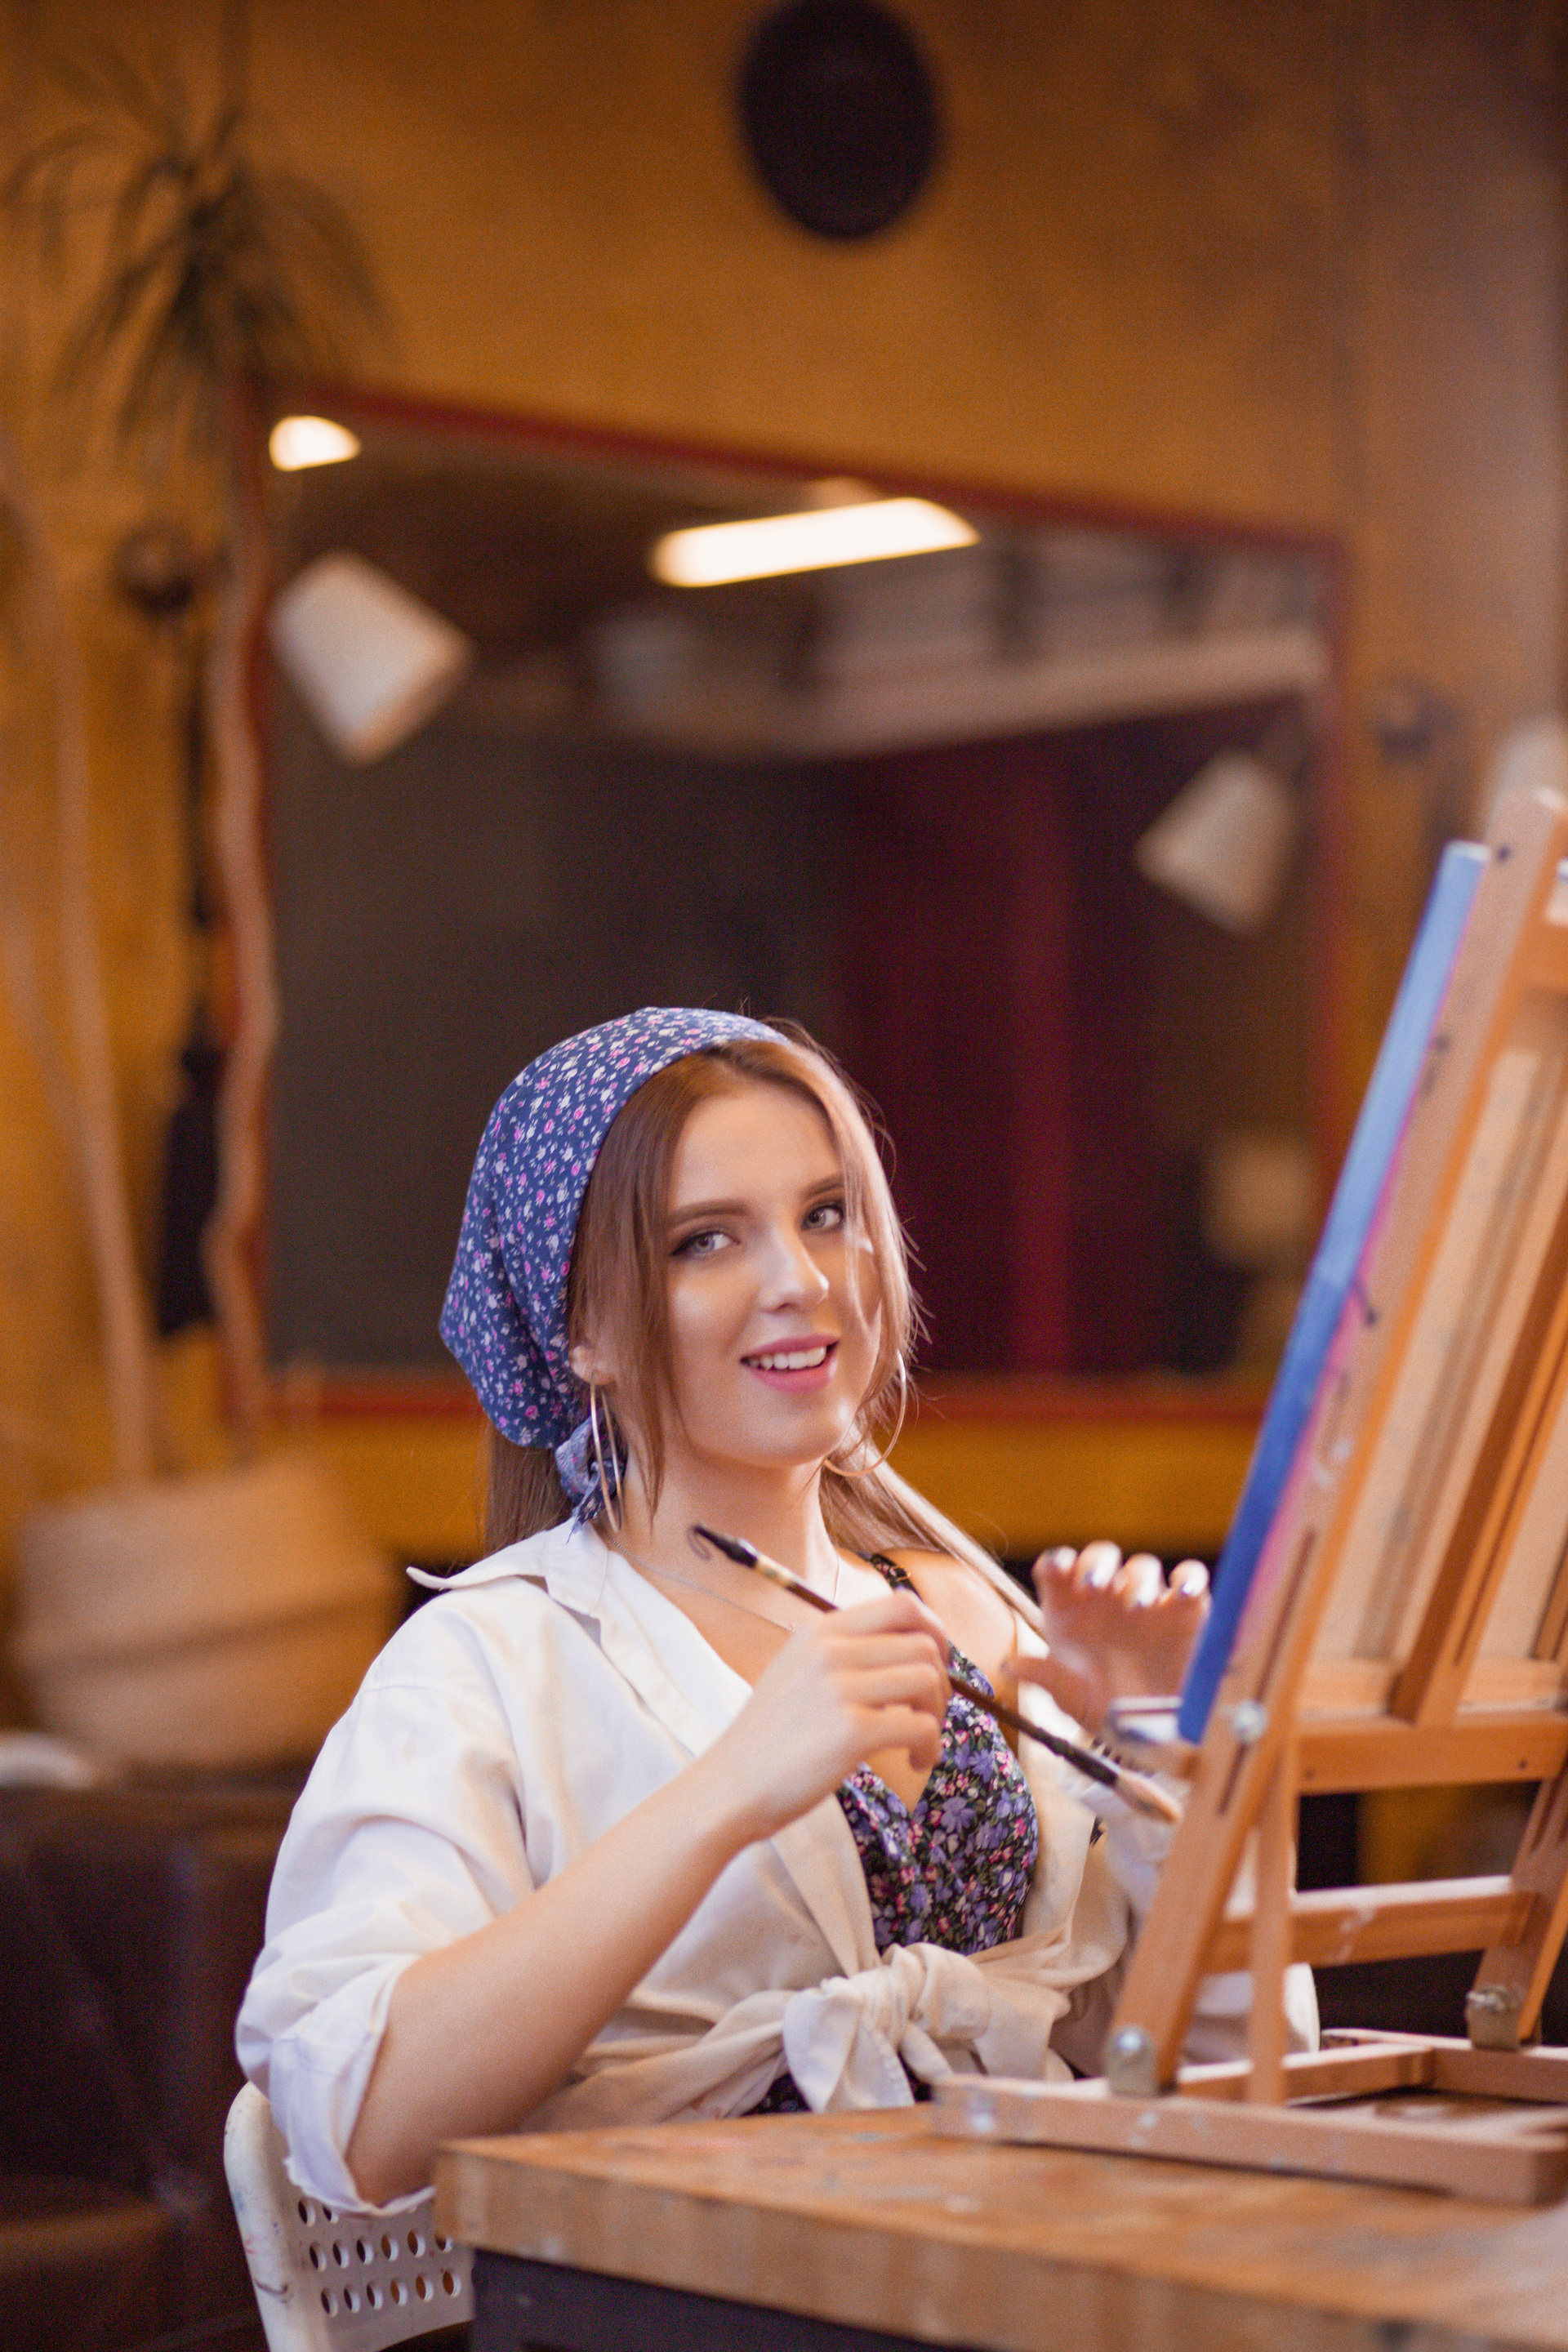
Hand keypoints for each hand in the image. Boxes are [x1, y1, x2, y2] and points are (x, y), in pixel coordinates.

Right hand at [705, 1589, 950, 1841]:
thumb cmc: (770, 1740)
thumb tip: (914, 1652)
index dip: (933, 1631)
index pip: (901, 1604)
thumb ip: (844, 1655)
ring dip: (937, 1714)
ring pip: (927, 1680)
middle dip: (941, 1679)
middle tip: (928, 1711)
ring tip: (919, 1741)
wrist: (729, 1787)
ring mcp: (839, 1688)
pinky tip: (914, 1762)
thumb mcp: (797, 1673)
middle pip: (923, 1642)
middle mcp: (829, 1650)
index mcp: (819, 1631)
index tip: (935, 1663)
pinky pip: (921, 1726)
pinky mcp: (851, 1731)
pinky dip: (929, 1746)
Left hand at [1009, 1542, 1208, 1736]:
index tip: (1056, 1570)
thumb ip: (1047, 1680)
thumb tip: (1008, 1667)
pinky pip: (1190, 1579)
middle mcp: (1108, 1597)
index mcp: (1072, 1610)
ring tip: (1138, 1605)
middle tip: (1094, 1583)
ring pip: (1143, 1567)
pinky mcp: (1187, 1608)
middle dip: (1095, 1563)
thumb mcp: (1076, 1701)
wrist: (1161, 1736)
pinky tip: (1183, 1593)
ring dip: (1138, 1578)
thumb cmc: (1109, 1714)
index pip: (1059, 1569)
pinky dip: (1190, 1579)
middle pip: (1100, 1558)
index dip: (1057, 1563)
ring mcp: (1147, 1598)